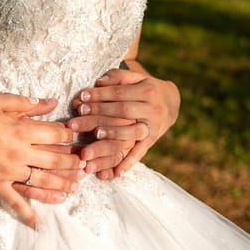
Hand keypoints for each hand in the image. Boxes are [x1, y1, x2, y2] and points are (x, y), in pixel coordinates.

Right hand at [0, 95, 80, 227]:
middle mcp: (20, 153)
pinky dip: (28, 214)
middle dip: (72, 163)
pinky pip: (15, 202)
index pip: (55, 134)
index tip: (76, 138)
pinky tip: (39, 224)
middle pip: (55, 160)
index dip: (69, 136)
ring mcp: (10, 172)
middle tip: (85, 166)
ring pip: (42, 182)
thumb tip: (52, 102)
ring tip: (74, 189)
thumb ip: (27, 103)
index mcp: (22, 130)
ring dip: (61, 186)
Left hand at [67, 64, 179, 178]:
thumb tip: (99, 81)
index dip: (100, 95)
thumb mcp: (136, 78)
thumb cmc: (146, 88)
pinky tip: (115, 172)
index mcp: (147, 91)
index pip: (119, 93)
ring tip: (95, 135)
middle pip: (122, 111)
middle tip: (78, 119)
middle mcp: (152, 109)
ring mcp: (154, 126)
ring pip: (132, 132)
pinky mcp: (153, 140)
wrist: (171, 103)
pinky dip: (128, 162)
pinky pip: (140, 152)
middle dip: (99, 114)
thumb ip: (117, 77)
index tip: (81, 98)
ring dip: (113, 134)